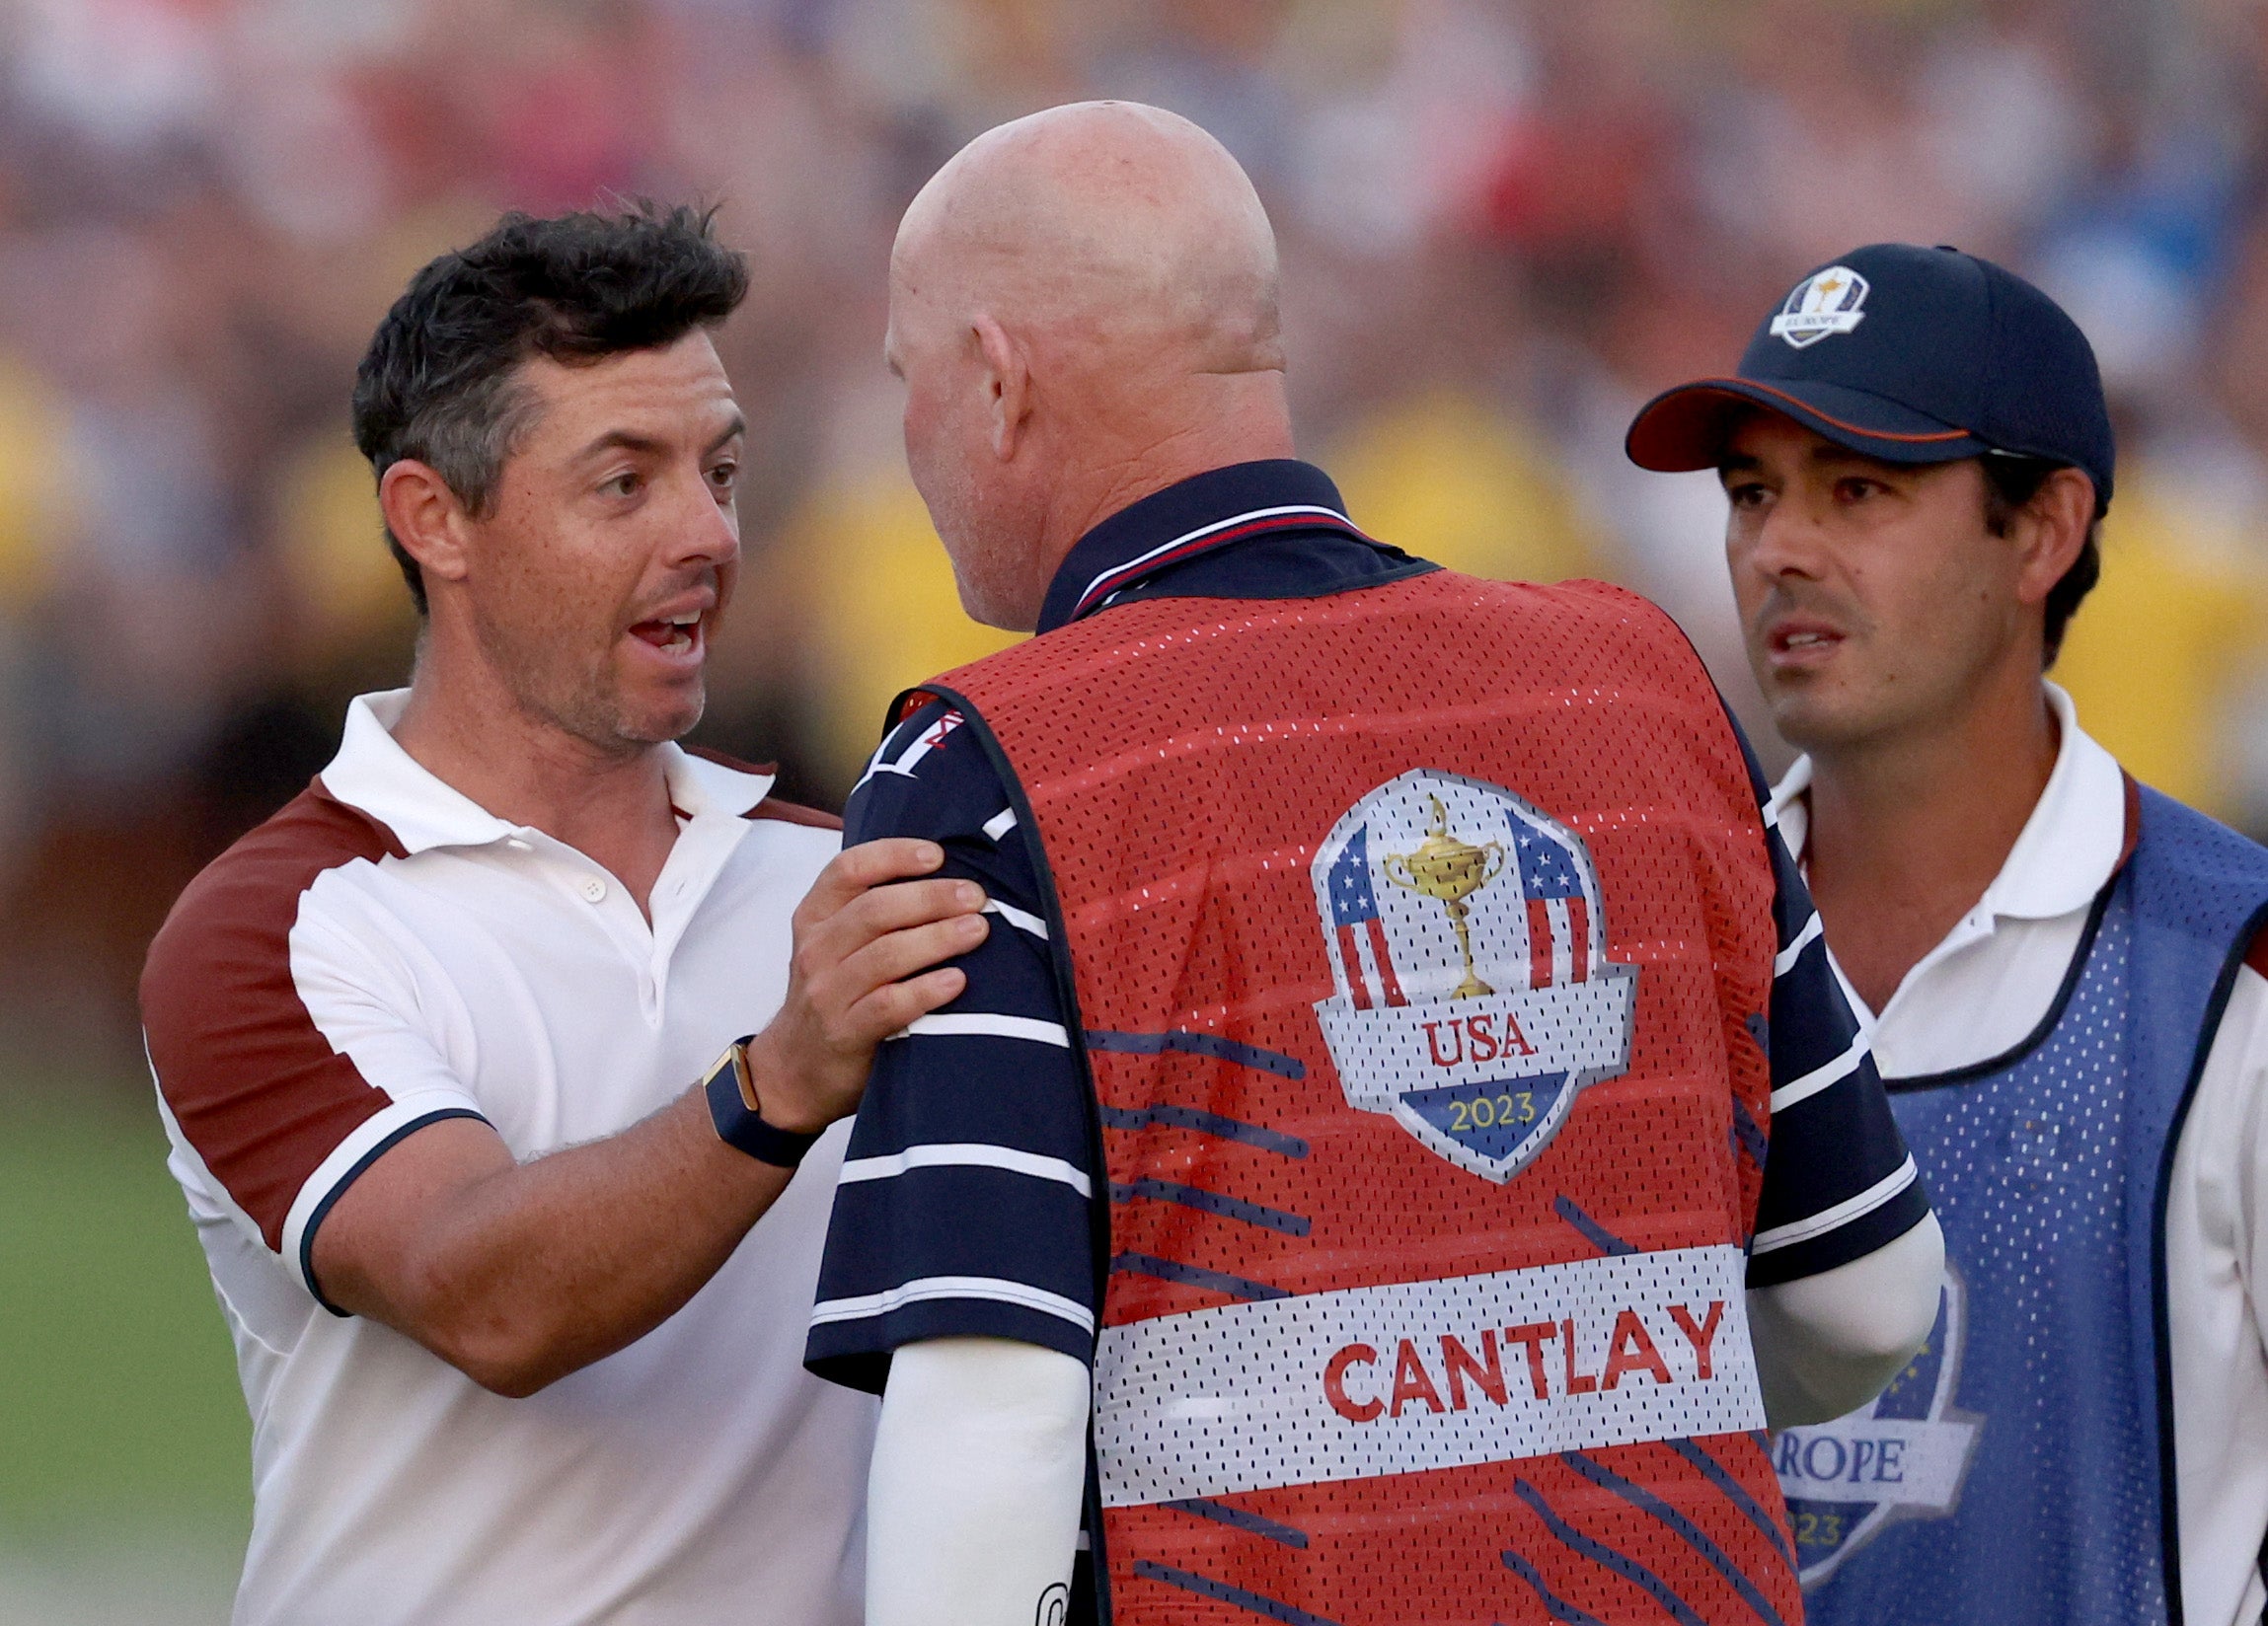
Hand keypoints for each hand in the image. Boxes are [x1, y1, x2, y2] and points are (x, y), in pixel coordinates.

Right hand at [746, 839, 988, 1131]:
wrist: (795, 1069)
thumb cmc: (833, 995)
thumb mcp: (835, 945)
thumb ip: (872, 912)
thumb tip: (948, 877)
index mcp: (815, 917)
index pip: (848, 870)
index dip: (893, 855)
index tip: (936, 854)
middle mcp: (817, 950)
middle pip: (875, 910)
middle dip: (932, 897)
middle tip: (975, 896)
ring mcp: (827, 993)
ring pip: (885, 955)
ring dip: (937, 938)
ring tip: (977, 930)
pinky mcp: (845, 1033)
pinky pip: (888, 1005)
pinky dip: (926, 990)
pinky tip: (957, 981)